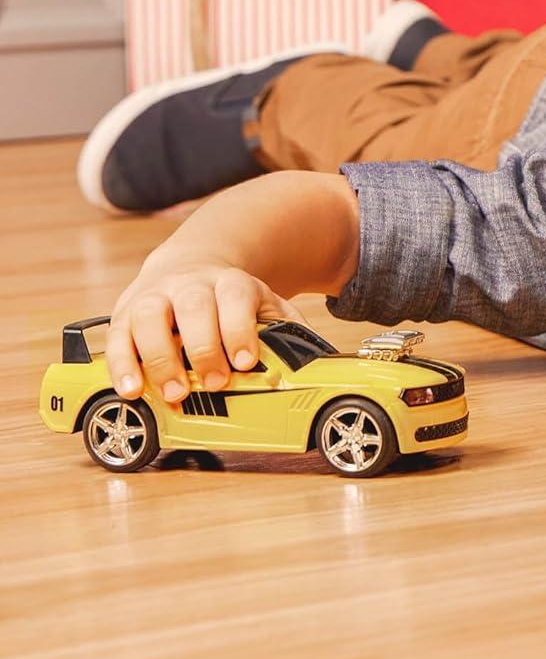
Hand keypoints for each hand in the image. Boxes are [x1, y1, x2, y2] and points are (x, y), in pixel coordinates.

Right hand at [105, 253, 307, 406]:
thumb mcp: (263, 304)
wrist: (188, 266)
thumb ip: (286, 325)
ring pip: (150, 317)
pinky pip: (117, 336)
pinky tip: (131, 390)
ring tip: (173, 393)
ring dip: (159, 358)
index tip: (245, 361)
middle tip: (214, 382)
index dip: (239, 329)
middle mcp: (189, 284)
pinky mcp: (125, 314)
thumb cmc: (229, 300)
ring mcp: (154, 296)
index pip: (235, 298)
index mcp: (229, 282)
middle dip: (203, 347)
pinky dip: (122, 364)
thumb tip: (314, 355)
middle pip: (193, 307)